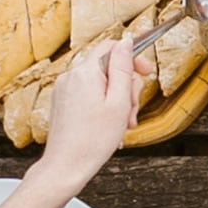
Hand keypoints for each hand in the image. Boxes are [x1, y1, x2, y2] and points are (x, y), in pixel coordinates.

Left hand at [32, 38, 148, 184]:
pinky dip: (102, 104)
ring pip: (100, 82)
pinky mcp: (63, 101)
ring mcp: (64, 89)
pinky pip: (88, 93)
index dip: (132, 57)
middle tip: (132, 109)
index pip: (111, 46)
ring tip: (122, 122)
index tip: (145, 72)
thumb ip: (123, 68)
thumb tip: (126, 42)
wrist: (66, 166)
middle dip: (126, 86)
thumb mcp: (119, 102)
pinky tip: (109, 124)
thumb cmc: (93, 141)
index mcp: (85, 72)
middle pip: (107, 67)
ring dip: (116, 98)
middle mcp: (71, 76)